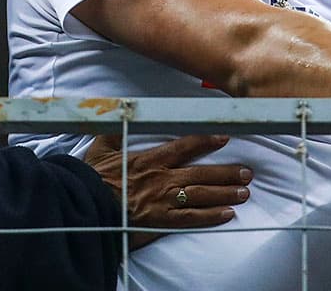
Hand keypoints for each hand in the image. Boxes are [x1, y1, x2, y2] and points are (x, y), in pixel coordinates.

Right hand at [84, 134, 251, 248]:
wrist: (84, 204)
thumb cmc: (92, 177)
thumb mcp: (102, 147)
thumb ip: (118, 129)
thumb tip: (125, 110)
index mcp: (150, 159)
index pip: (185, 146)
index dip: (207, 141)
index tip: (225, 137)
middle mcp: (162, 179)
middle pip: (201, 174)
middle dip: (226, 172)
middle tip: (247, 172)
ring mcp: (163, 201)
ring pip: (201, 196)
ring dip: (225, 194)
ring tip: (244, 192)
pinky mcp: (160, 221)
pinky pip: (190, 219)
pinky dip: (210, 217)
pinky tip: (227, 215)